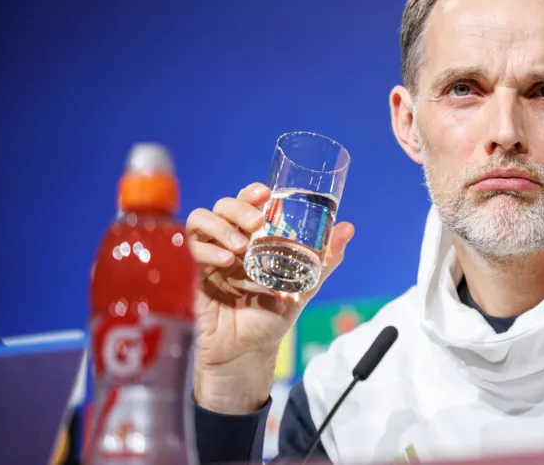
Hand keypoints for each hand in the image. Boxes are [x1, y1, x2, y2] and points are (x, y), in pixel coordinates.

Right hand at [186, 182, 353, 412]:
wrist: (247, 352)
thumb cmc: (273, 315)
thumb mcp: (305, 286)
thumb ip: (324, 259)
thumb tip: (348, 229)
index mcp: (257, 238)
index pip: (248, 202)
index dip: (252, 192)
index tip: (264, 193)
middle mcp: (234, 241)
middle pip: (224, 205)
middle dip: (238, 207)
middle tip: (255, 223)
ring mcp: (214, 255)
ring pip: (203, 220)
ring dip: (221, 226)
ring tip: (240, 246)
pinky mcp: (200, 273)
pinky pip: (195, 250)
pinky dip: (209, 251)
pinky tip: (226, 263)